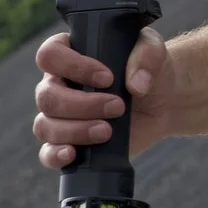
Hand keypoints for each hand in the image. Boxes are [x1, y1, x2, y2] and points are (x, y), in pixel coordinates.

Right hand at [34, 27, 175, 170]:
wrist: (162, 101)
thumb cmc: (148, 69)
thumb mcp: (153, 52)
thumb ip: (147, 56)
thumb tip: (136, 85)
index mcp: (68, 54)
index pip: (49, 55)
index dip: (73, 67)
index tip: (107, 78)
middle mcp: (56, 84)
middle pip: (46, 96)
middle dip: (82, 105)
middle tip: (118, 107)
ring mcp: (58, 116)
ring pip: (45, 126)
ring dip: (76, 130)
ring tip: (108, 131)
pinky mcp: (68, 142)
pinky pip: (47, 153)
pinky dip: (56, 155)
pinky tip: (73, 153)